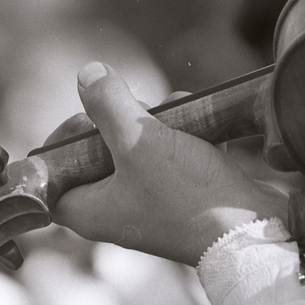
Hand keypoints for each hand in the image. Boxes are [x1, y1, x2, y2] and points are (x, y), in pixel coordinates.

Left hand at [50, 62, 285, 265]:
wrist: (253, 231)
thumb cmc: (189, 196)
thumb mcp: (140, 142)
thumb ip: (108, 105)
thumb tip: (87, 73)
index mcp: (90, 211)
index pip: (51, 177)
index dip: (61, 144)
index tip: (85, 121)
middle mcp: (115, 210)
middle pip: (97, 153)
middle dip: (120, 120)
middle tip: (136, 112)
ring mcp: (150, 203)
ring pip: (139, 148)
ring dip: (158, 122)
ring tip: (177, 116)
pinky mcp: (182, 195)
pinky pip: (171, 155)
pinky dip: (184, 135)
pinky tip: (200, 123)